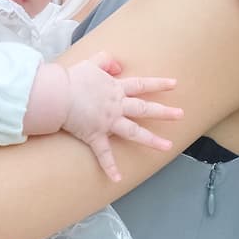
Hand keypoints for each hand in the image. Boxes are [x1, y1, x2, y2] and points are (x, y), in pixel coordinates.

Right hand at [61, 53, 182, 181]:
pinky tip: (117, 178)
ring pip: (134, 132)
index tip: (174, 84)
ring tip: (167, 147)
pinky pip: (103, 153)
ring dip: (151, 140)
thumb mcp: (92, 62)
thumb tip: (119, 65)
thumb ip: (106, 60)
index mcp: (116, 88)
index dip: (159, 84)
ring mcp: (108, 122)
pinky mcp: (95, 136)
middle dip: (164, 112)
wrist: (58, 95)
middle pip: (144, 109)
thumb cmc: (73, 78)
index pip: (142, 84)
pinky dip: (109, 166)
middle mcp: (116, 106)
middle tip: (181, 115)